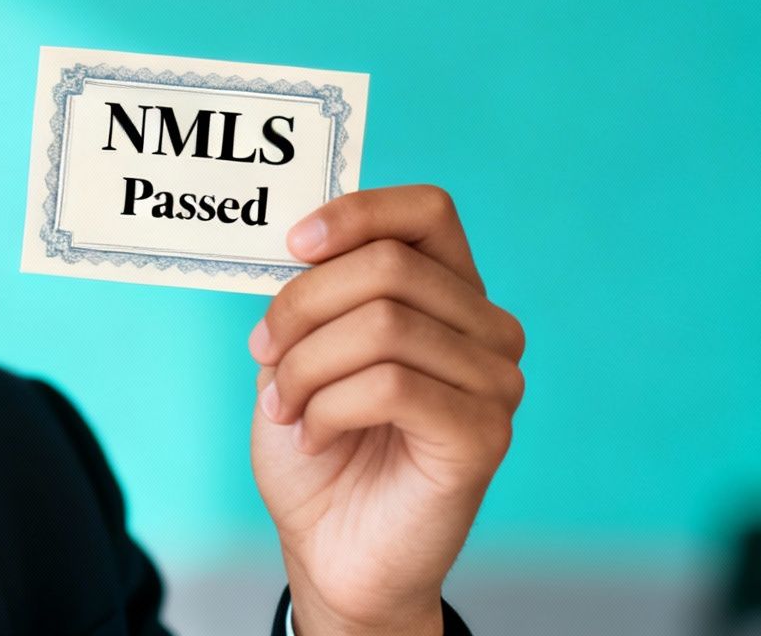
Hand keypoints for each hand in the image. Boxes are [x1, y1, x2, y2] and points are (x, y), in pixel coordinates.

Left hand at [247, 185, 524, 635]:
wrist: (330, 549)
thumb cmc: (318, 443)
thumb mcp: (301, 349)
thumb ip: (315, 292)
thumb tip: (300, 237)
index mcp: (449, 293)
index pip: (428, 211)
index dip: (357, 212)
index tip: (292, 244)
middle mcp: (487, 330)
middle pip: (388, 267)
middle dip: (302, 307)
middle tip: (264, 356)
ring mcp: (496, 383)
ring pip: (385, 326)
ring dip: (306, 367)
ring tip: (286, 406)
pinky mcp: (483, 435)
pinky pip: (391, 386)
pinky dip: (329, 407)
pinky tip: (315, 436)